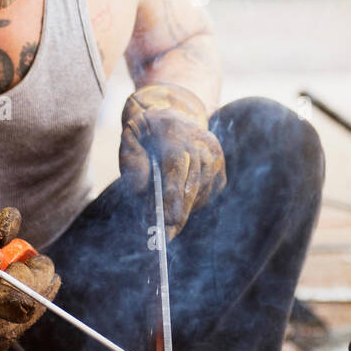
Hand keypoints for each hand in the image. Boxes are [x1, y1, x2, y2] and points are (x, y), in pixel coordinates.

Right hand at [0, 197, 60, 350]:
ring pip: (25, 321)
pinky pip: (13, 330)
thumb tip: (10, 227)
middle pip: (28, 310)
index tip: (33, 255)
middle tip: (22, 260)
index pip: (17, 301)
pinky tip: (6, 290)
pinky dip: (18, 308)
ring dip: (28, 294)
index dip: (34, 274)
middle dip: (35, 281)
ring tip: (9, 273)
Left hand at [119, 84, 226, 240]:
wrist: (175, 113)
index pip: (176, 166)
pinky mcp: (220, 165)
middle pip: (192, 183)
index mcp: (174, 132)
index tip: (168, 219)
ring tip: (167, 224)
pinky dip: (194, 203)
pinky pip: (209, 193)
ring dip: (184, 209)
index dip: (173, 194)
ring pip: (200, 191)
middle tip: (166, 237)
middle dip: (179, 212)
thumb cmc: (146, 132)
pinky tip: (180, 203)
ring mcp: (214, 153)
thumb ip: (132, 161)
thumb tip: (141, 190)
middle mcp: (200, 141)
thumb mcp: (130, 138)